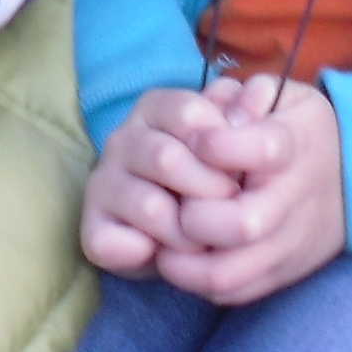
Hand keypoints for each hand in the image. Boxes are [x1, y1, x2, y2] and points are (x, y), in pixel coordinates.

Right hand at [81, 84, 246, 275]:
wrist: (188, 229)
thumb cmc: (213, 174)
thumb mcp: (236, 140)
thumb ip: (247, 115)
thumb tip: (258, 97)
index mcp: (156, 107)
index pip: (190, 113)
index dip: (224, 146)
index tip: (239, 168)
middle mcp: (122, 139)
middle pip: (168, 159)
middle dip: (211, 192)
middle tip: (228, 208)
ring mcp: (103, 182)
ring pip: (150, 208)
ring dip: (188, 234)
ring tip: (202, 239)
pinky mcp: (93, 227)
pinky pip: (113, 244)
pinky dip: (145, 255)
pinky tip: (161, 253)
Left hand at [156, 78, 346, 307]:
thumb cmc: (303, 133)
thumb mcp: (287, 97)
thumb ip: (250, 95)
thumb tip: (220, 111)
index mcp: (295, 148)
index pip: (262, 150)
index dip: (217, 145)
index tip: (193, 139)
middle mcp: (293, 201)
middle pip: (243, 224)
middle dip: (195, 214)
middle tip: (176, 199)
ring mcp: (286, 245)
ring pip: (229, 273)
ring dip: (184, 262)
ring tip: (162, 239)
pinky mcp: (279, 274)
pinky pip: (232, 293)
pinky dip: (196, 282)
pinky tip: (180, 257)